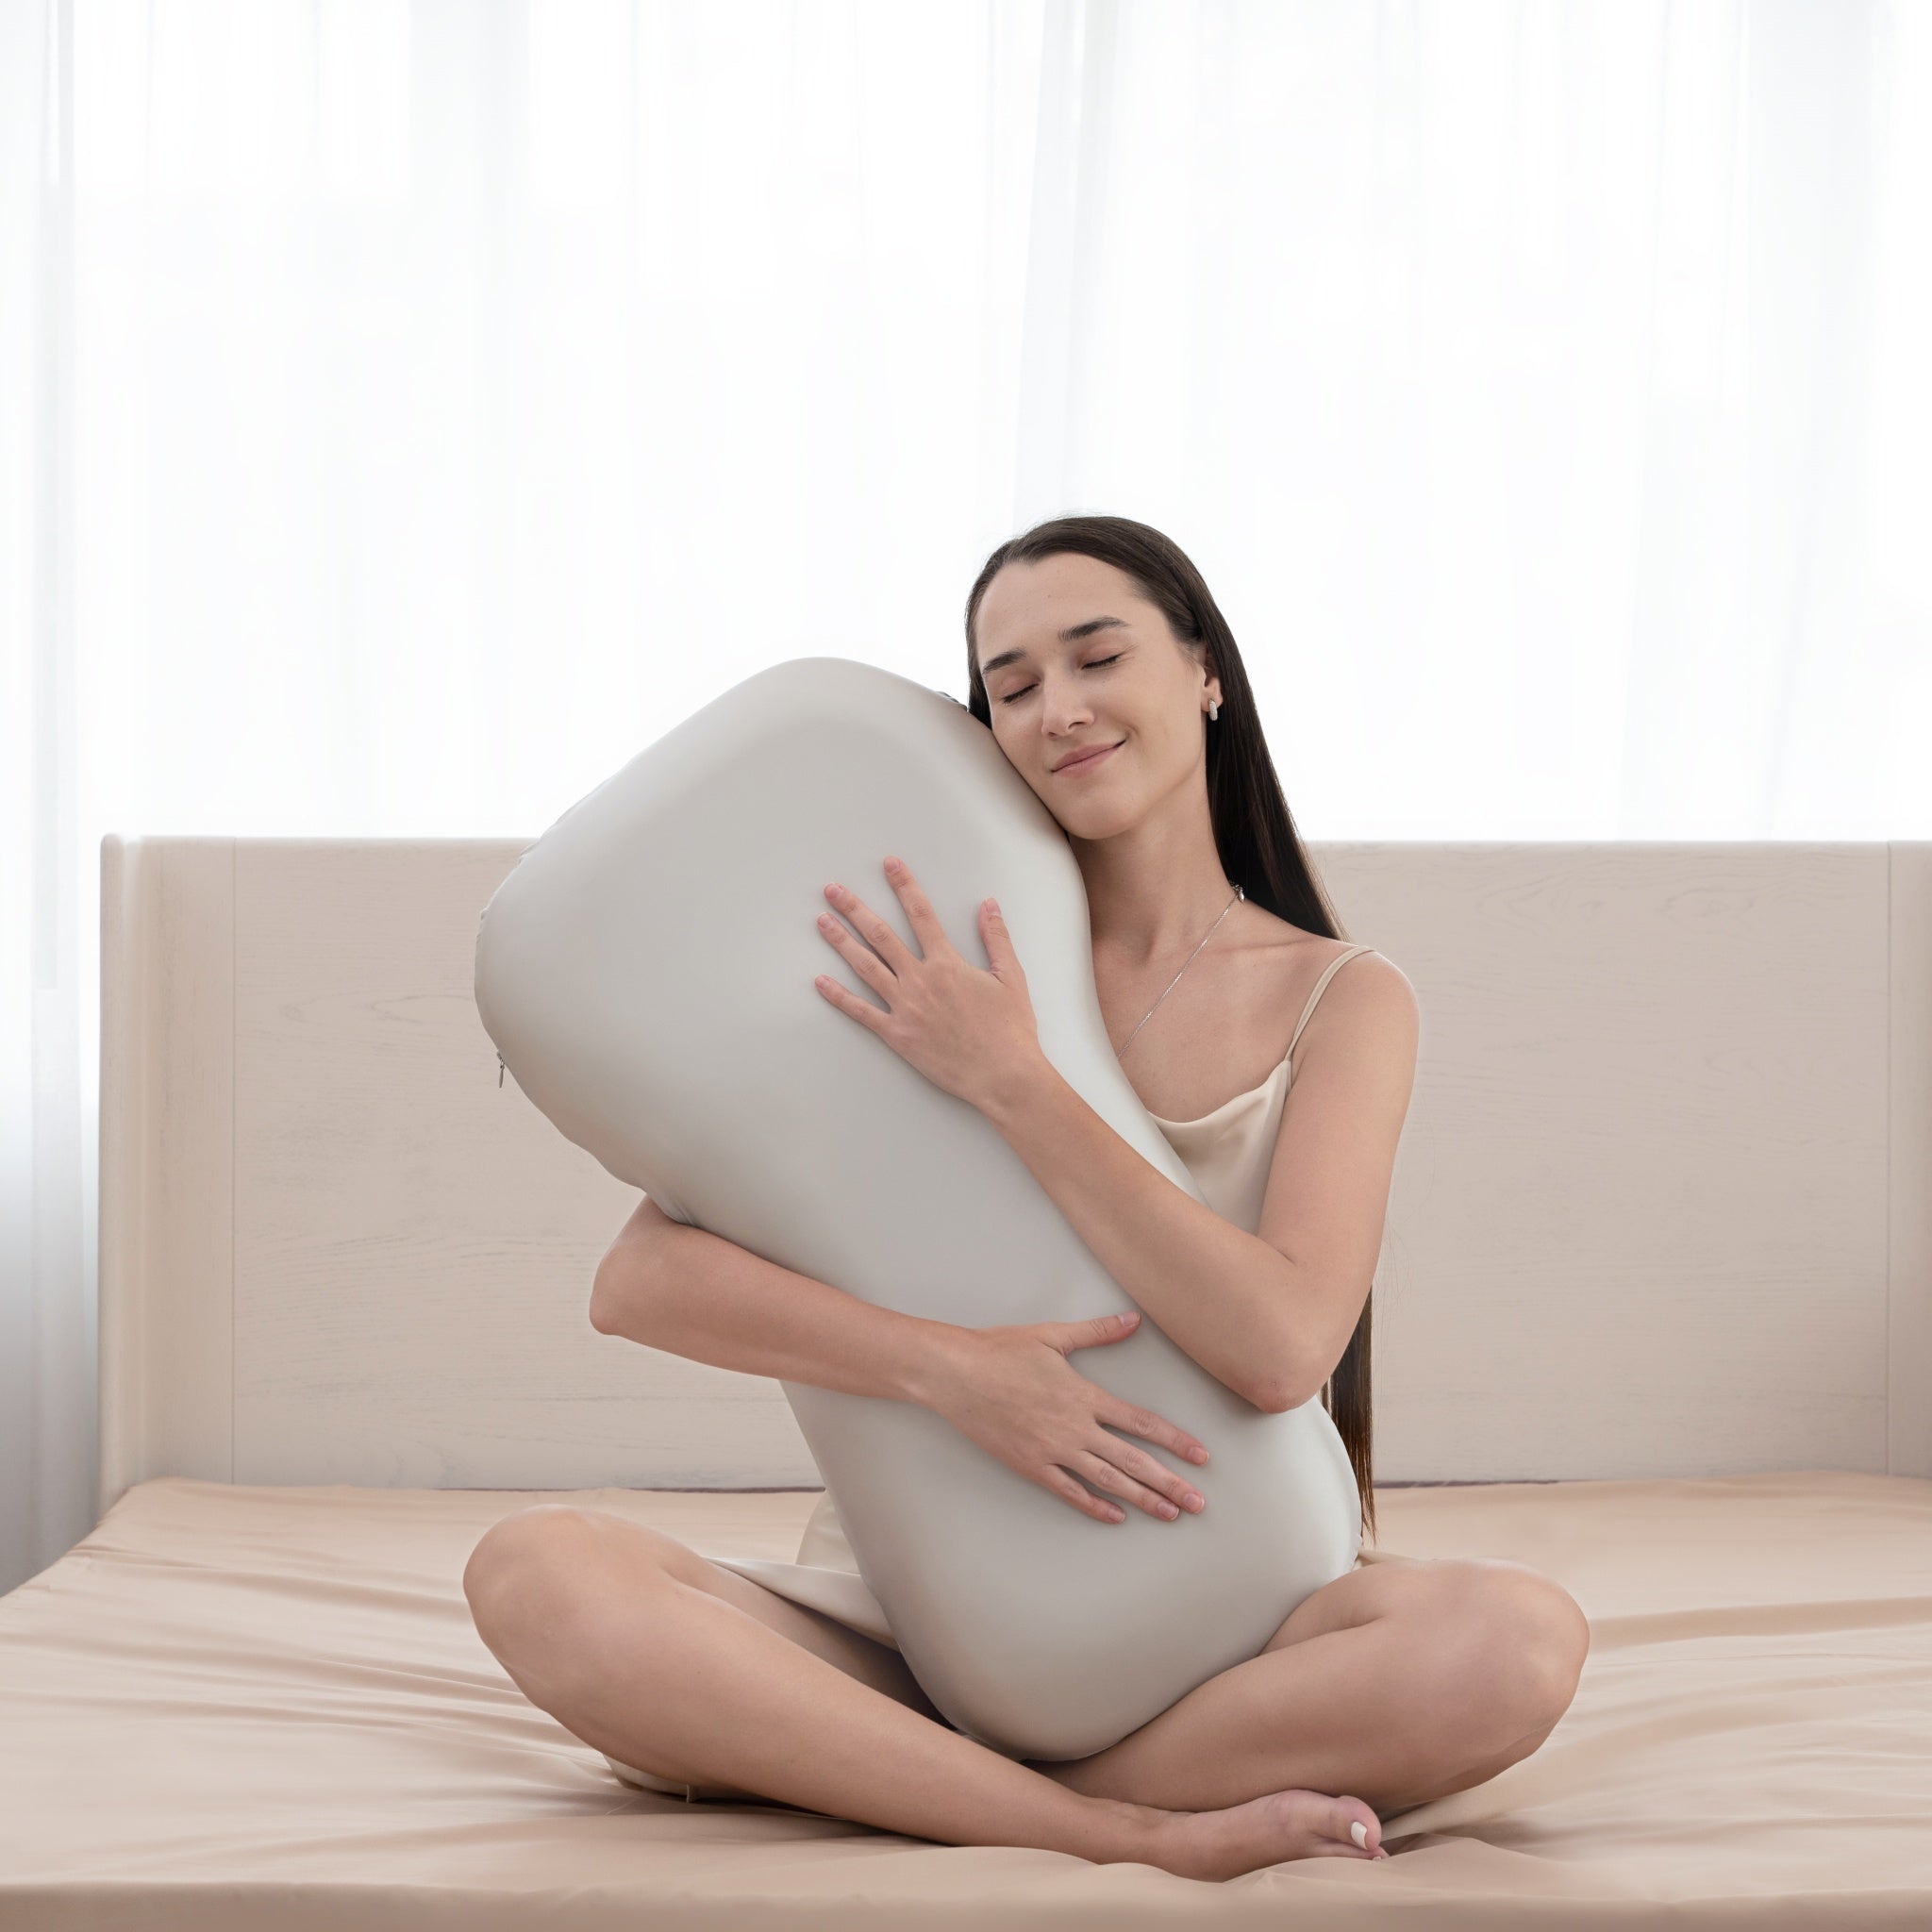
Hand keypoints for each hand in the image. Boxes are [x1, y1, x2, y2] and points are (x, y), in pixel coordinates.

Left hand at [811, 856, 1042, 1111]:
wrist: (1003, 1074)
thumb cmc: (1011, 1029)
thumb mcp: (1011, 978)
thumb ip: (997, 938)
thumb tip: (989, 904)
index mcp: (947, 963)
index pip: (921, 914)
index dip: (904, 886)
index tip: (889, 864)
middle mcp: (920, 980)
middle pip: (880, 935)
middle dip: (854, 909)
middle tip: (833, 890)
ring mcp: (905, 1007)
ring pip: (865, 967)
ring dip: (841, 942)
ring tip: (822, 922)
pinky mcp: (897, 1035)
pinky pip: (861, 1012)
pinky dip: (838, 997)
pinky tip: (820, 981)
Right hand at [922, 1310, 1210, 1524]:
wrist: (956, 1374)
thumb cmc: (1001, 1350)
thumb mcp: (1053, 1336)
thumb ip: (1098, 1331)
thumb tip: (1133, 1319)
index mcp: (1085, 1395)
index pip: (1142, 1423)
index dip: (1176, 1441)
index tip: (1201, 1456)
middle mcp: (1076, 1428)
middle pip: (1133, 1461)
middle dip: (1170, 1483)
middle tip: (1198, 1503)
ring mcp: (1053, 1450)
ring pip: (1108, 1481)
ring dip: (1143, 1499)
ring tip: (1170, 1514)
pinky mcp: (1030, 1466)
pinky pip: (1069, 1491)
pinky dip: (1094, 1505)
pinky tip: (1115, 1516)